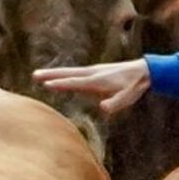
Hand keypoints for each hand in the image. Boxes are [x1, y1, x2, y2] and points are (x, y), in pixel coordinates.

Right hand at [32, 59, 150, 114]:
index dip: (61, 84)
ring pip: (70, 72)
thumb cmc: (134, 86)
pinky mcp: (95, 72)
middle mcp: (93, 73)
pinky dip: (63, 74)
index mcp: (97, 81)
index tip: (46, 84)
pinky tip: (58, 77)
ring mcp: (93, 71)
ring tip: (38, 75)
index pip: (75, 82)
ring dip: (54, 73)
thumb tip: (102, 108)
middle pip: (68, 73)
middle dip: (51, 75)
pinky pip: (75, 73)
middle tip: (34, 75)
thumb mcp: (127, 97)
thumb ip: (115, 103)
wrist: (144, 71)